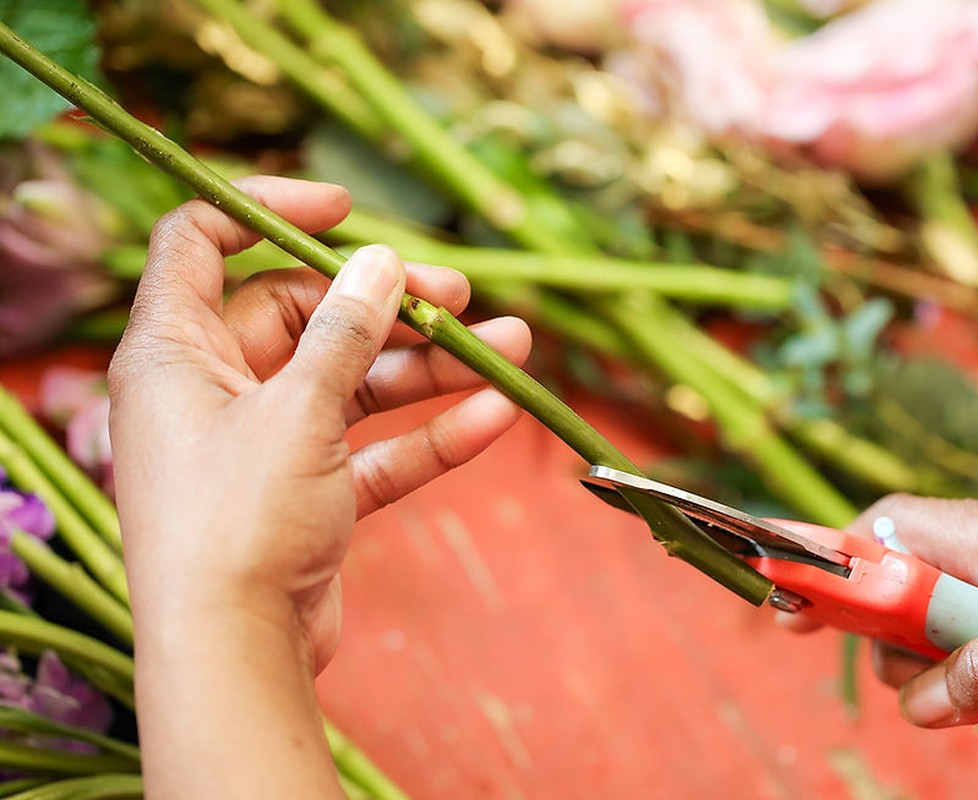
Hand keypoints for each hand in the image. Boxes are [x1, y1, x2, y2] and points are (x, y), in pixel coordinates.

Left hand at [110, 176, 530, 668]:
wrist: (233, 656)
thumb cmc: (237, 521)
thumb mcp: (298, 409)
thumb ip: (345, 330)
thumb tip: (381, 259)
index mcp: (176, 349)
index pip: (202, 240)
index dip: (269, 209)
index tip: (346, 210)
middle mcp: (215, 388)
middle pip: (307, 315)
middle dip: (390, 304)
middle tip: (462, 294)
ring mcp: (265, 443)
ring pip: (355, 384)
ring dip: (432, 368)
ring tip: (513, 347)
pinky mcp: (306, 495)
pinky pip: (373, 448)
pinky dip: (428, 434)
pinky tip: (498, 415)